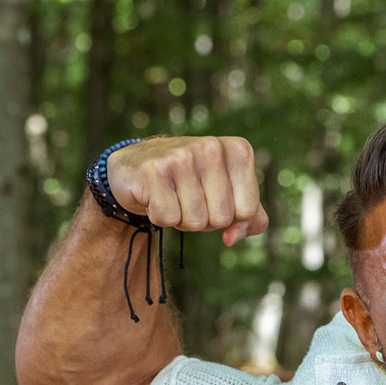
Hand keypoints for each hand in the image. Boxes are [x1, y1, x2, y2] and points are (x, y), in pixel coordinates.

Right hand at [106, 136, 266, 246]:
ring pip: (195, 221)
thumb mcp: (229, 195)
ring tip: (172, 195)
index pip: (248, 211)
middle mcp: (212, 146)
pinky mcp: (154, 170)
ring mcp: (182, 156)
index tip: (213, 197)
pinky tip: (154, 196)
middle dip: (205, 219)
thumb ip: (249, 220)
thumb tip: (230, 238)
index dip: (230, 216)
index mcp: (238, 150)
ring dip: (182, 219)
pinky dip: (160, 217)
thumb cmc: (192, 184)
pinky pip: (168, 218)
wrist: (136, 167)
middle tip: (188, 197)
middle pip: (222, 218)